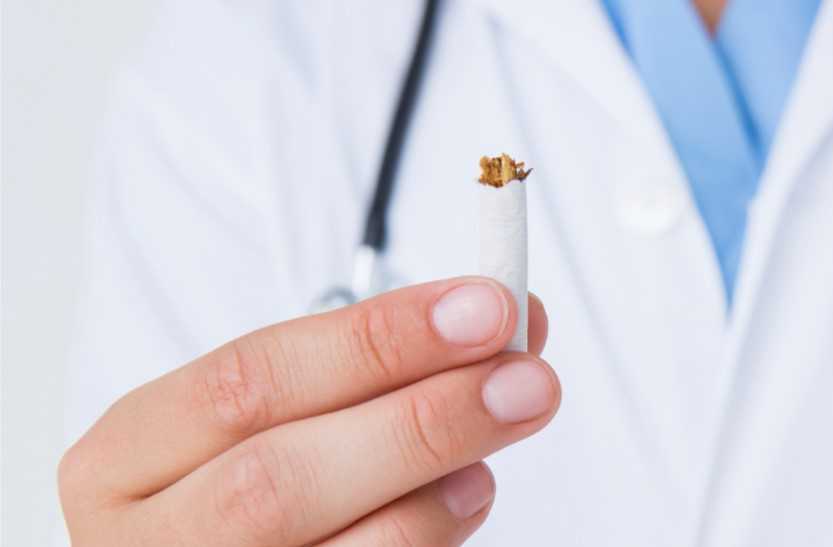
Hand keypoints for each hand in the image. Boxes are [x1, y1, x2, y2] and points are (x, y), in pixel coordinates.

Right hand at [59, 277, 559, 545]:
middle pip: (279, 479)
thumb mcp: (272, 415)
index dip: (376, 342)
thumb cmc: (246, 481)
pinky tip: (463, 507)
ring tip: (488, 461)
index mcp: (125, 459)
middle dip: (419, 420)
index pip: (250, 381)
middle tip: (525, 382)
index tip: (483, 308)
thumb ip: (372, 367)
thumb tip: (503, 318)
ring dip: (430, 501)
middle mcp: (145, 540)